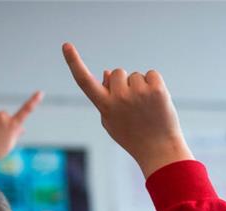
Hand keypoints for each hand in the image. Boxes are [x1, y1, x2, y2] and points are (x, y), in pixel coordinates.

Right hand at [62, 42, 192, 177]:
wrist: (159, 151)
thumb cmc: (133, 137)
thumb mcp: (112, 121)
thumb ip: (106, 97)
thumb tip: (108, 71)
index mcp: (104, 106)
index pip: (84, 81)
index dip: (74, 62)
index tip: (66, 45)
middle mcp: (119, 98)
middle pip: (118, 73)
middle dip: (125, 83)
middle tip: (135, 106)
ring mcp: (138, 93)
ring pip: (136, 75)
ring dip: (141, 86)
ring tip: (147, 108)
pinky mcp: (156, 90)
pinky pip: (152, 74)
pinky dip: (155, 84)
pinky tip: (157, 102)